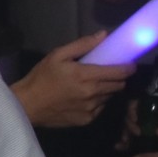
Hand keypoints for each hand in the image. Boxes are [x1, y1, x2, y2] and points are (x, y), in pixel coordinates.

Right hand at [10, 32, 133, 127]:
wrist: (27, 105)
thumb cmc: (41, 77)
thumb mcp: (57, 55)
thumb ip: (81, 45)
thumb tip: (103, 36)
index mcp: (86, 75)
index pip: (119, 72)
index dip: (128, 67)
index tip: (130, 64)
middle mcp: (93, 93)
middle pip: (119, 86)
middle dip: (118, 78)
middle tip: (110, 73)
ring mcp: (91, 109)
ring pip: (109, 97)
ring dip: (106, 90)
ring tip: (93, 85)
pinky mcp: (87, 120)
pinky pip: (100, 108)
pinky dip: (97, 102)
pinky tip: (83, 98)